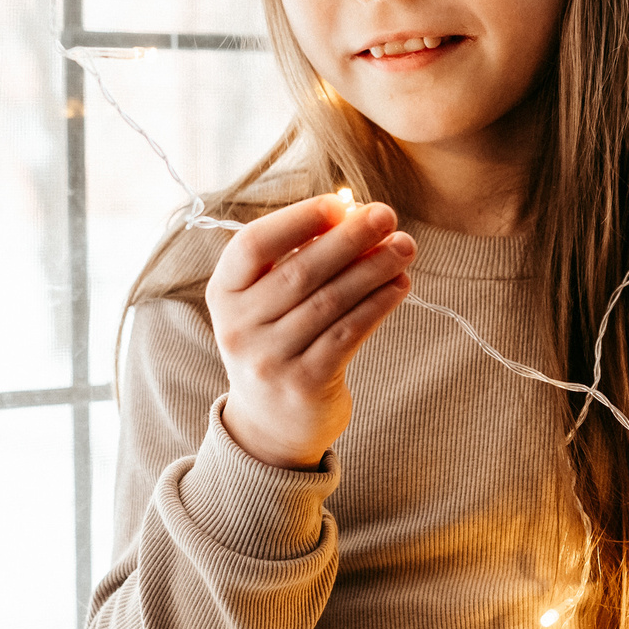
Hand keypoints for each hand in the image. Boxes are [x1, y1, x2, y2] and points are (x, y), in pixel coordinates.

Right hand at [207, 192, 414, 469]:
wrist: (270, 425)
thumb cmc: (279, 340)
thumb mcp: (269, 301)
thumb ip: (300, 257)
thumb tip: (354, 213)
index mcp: (223, 294)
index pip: (252, 245)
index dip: (297, 220)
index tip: (340, 203)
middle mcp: (238, 327)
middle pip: (300, 271)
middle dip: (349, 239)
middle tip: (387, 216)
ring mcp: (268, 360)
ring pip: (330, 302)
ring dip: (373, 269)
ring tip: (404, 247)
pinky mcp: (303, 384)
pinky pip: (347, 334)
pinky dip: (377, 305)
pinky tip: (400, 285)